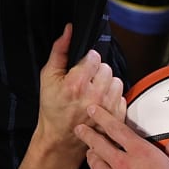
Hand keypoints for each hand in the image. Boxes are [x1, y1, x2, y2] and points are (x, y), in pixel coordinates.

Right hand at [35, 25, 126, 159]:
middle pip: (106, 68)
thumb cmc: (52, 108)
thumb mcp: (48, 77)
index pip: (94, 57)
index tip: (82, 67)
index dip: (87, 59)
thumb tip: (68, 30)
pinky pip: (121, 96)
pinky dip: (112, 97)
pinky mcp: (116, 117)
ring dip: (106, 83)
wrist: (60, 138)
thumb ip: (59, 51)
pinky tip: (100, 101)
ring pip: (116, 80)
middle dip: (96, 71)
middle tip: (86, 81)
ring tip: (94, 91)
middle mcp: (94, 96)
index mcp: (76, 84)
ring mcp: (107, 108)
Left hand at [77, 105, 168, 168]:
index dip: (102, 116)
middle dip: (87, 134)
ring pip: (95, 166)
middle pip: (98, 144)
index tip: (94, 110)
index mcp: (141, 153)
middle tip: (80, 129)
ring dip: (92, 159)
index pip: (116, 128)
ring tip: (89, 155)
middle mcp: (123, 165)